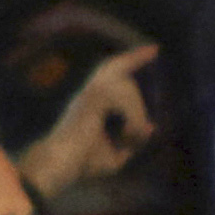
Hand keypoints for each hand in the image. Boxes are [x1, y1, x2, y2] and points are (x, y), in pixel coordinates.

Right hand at [10, 43, 158, 204]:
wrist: (61, 166)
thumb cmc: (82, 164)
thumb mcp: (116, 154)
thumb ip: (133, 141)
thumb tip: (152, 127)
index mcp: (92, 102)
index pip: (114, 71)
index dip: (132, 59)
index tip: (153, 49)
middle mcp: (89, 93)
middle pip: (119, 70)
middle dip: (135, 68)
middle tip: (148, 70)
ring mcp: (89, 93)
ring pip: (128, 88)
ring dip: (137, 115)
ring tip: (131, 137)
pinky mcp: (93, 98)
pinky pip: (126, 101)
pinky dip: (134, 120)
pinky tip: (128, 134)